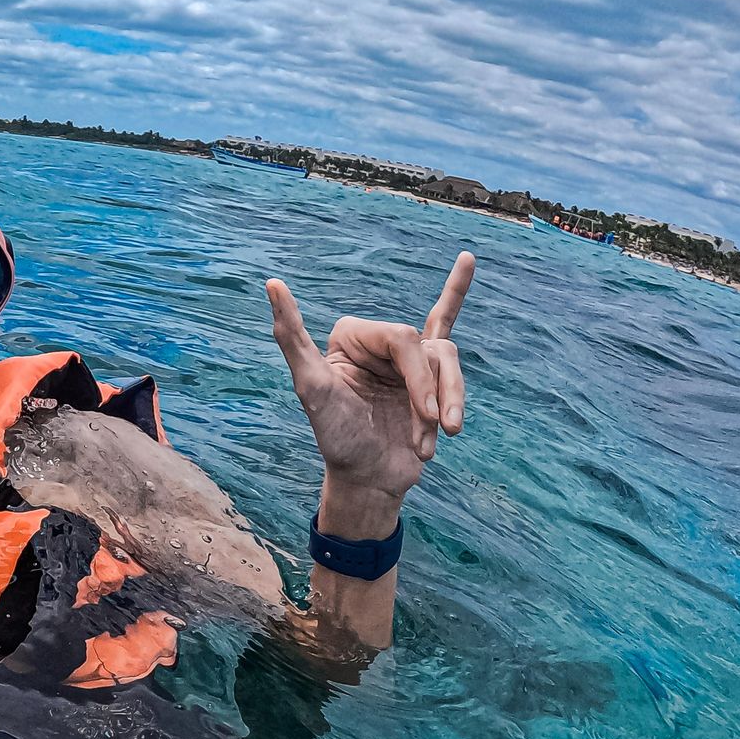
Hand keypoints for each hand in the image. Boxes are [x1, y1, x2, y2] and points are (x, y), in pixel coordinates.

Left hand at [265, 252, 473, 531]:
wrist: (369, 479)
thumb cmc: (338, 438)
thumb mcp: (312, 389)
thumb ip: (292, 338)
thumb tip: (272, 283)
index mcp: (349, 337)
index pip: (401, 338)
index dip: (419, 377)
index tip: (426, 413)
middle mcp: (376, 342)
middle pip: (427, 347)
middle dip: (432, 393)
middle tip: (434, 430)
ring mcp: (404, 358)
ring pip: (448, 359)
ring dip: (452, 400)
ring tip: (447, 434)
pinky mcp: (425, 374)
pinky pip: (444, 320)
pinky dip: (455, 291)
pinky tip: (467, 259)